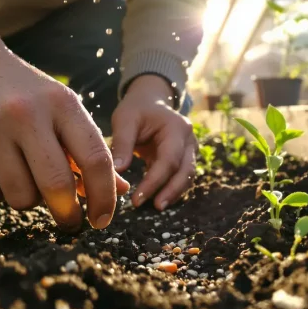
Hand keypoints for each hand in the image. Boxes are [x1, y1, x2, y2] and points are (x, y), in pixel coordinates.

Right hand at [0, 0, 128, 231]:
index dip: (104, 196)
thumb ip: (90, 149)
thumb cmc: (29, 94)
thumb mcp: (63, 109)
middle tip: (71, 222)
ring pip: (21, 197)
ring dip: (30, 201)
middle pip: (56, 185)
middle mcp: (25, 113)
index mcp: (61, 103)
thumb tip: (120, 191)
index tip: (102, 218)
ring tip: (27, 179)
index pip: (95, 158)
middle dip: (68, 214)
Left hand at [111, 75, 196, 210]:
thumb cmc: (136, 110)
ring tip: (157, 206)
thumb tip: (117, 173)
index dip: (155, 181)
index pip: (169, 160)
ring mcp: (189, 149)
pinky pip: (181, 177)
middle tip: (155, 207)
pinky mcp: (184, 158)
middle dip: (171, 191)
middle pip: (186, 171)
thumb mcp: (125, 120)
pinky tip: (158, 198)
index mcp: (176, 128)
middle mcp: (188, 139)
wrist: (150, 101)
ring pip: (187, 176)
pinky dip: (171, 189)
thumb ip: (122, 144)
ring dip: (174, 193)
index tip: (137, 198)